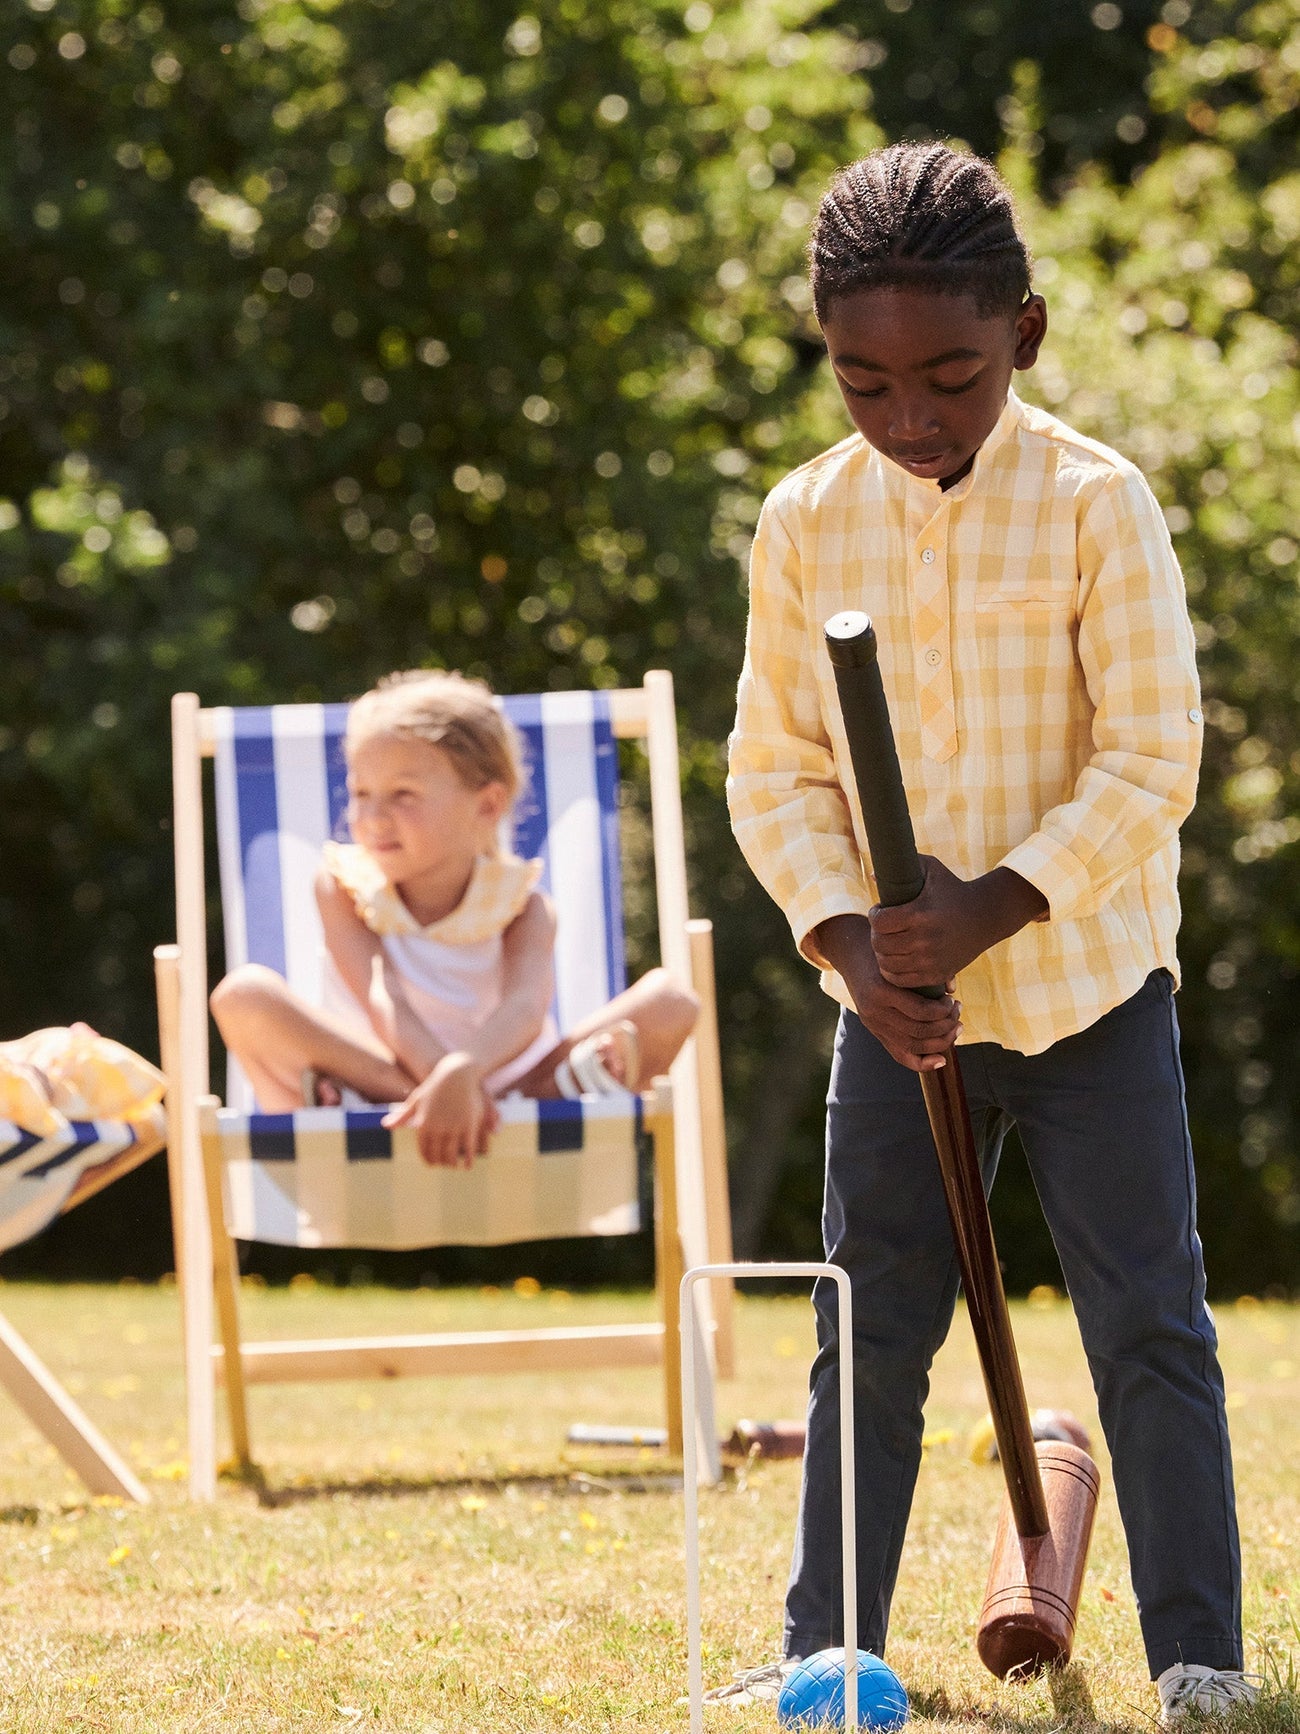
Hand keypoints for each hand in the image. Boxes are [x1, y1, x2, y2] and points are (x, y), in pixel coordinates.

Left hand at [382, 1052, 498, 1166]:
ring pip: (452, 1155)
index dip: (428, 1160)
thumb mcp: (416, 1099)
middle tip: (444, 1165)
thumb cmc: (435, 1086)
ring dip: (452, 1164)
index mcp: (423, 1123)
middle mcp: (437, 1127)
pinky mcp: (468, 1125)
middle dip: (441, 1163)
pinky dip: (468, 1160)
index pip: (424, 1150)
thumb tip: (384, 1125)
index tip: (432, 1164)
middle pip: (438, 1155)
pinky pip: (468, 1149)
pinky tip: (468, 1165)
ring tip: (454, 1166)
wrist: (457, 1073)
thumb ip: (402, 1116)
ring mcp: (453, 1127)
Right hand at [814, 913, 959, 1072]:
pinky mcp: (876, 1032)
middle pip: (919, 1031)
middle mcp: (874, 1012)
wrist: (851, 956)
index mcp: (880, 990)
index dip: (944, 1010)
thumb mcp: (900, 955)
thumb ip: (926, 969)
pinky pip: (900, 1056)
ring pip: (912, 1046)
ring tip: (955, 1027)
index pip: (920, 1011)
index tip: (952, 999)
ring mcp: (873, 1025)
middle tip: (958, 1012)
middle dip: (946, 1026)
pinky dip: (922, 1062)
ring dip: (940, 1041)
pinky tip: (941, 1059)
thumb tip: (952, 987)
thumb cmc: (882, 951)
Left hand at [868, 858, 1047, 990]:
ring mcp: (931, 960)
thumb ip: (903, 864)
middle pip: (880, 944)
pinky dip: (892, 971)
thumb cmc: (954, 889)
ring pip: (887, 964)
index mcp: (920, 914)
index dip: (874, 915)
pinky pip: (901, 980)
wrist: (987, 916)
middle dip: (876, 934)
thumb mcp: (932, 870)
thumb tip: (872, 875)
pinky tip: (895, 959)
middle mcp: (924, 939)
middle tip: (882, 928)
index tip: (879, 911)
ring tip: (888, 942)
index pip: (879, 922)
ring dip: (882, 953)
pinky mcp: (937, 974)